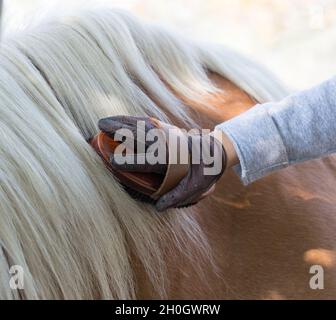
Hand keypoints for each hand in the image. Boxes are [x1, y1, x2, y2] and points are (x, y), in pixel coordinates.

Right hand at [98, 116, 227, 210]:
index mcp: (169, 160)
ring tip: (104, 121)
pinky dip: (132, 119)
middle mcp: (164, 143)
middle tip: (100, 127)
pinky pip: (146, 121)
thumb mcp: (195, 188)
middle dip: (118, 131)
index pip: (144, 160)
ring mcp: (165, 133)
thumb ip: (176, 197)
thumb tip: (159, 208)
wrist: (216, 150)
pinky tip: (122, 119)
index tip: (113, 161)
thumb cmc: (204, 170)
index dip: (128, 161)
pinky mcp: (166, 128)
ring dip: (121, 122)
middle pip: (137, 136)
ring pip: (139, 125)